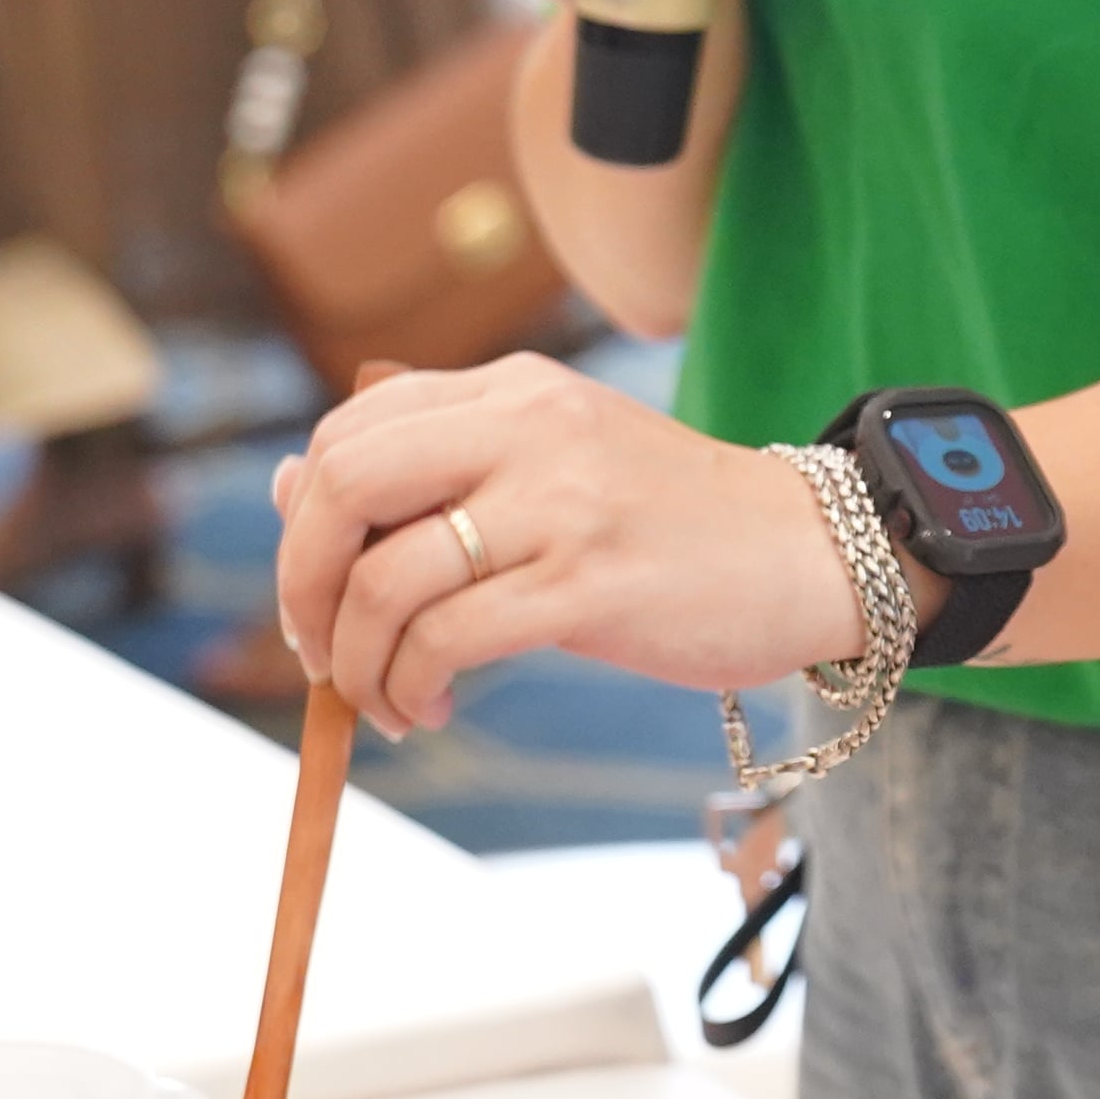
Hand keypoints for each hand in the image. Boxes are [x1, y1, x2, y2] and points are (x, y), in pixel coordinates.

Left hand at [268, 349, 865, 728]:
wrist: (814, 551)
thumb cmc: (671, 523)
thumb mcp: (550, 468)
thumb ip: (431, 468)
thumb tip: (285, 487)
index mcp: (515, 389)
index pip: (350, 428)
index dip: (305, 517)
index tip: (320, 589)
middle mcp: (529, 428)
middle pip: (344, 484)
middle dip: (302, 582)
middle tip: (319, 651)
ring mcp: (560, 503)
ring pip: (387, 579)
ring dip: (357, 661)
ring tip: (384, 701)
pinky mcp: (590, 582)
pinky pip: (448, 640)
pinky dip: (412, 687)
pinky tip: (431, 708)